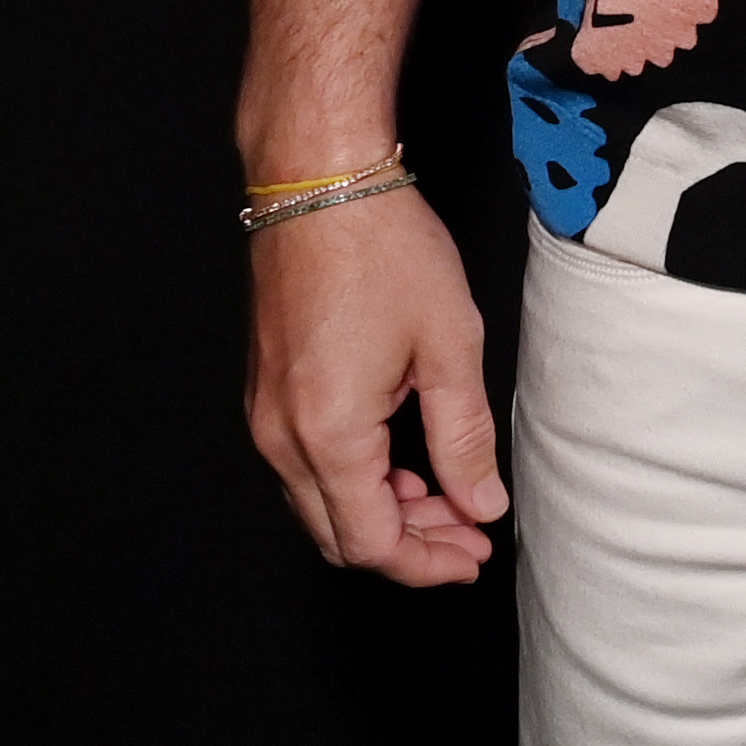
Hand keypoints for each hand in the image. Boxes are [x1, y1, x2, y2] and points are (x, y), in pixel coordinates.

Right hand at [243, 184, 505, 584]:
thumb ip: (463, 437)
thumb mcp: (449, 345)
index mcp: (326, 434)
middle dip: (407, 545)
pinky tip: (403, 458)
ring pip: (318, 502)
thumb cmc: (382, 250)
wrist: (318, 183)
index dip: (427, 562)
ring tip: (447, 492)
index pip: (371, 542)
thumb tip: (481, 503)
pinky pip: (304, 464)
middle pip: (337, 534)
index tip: (474, 554)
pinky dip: (354, 478)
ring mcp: (264, 414)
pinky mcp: (265, 390)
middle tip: (468, 532)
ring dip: (381, 512)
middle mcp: (280, 436)